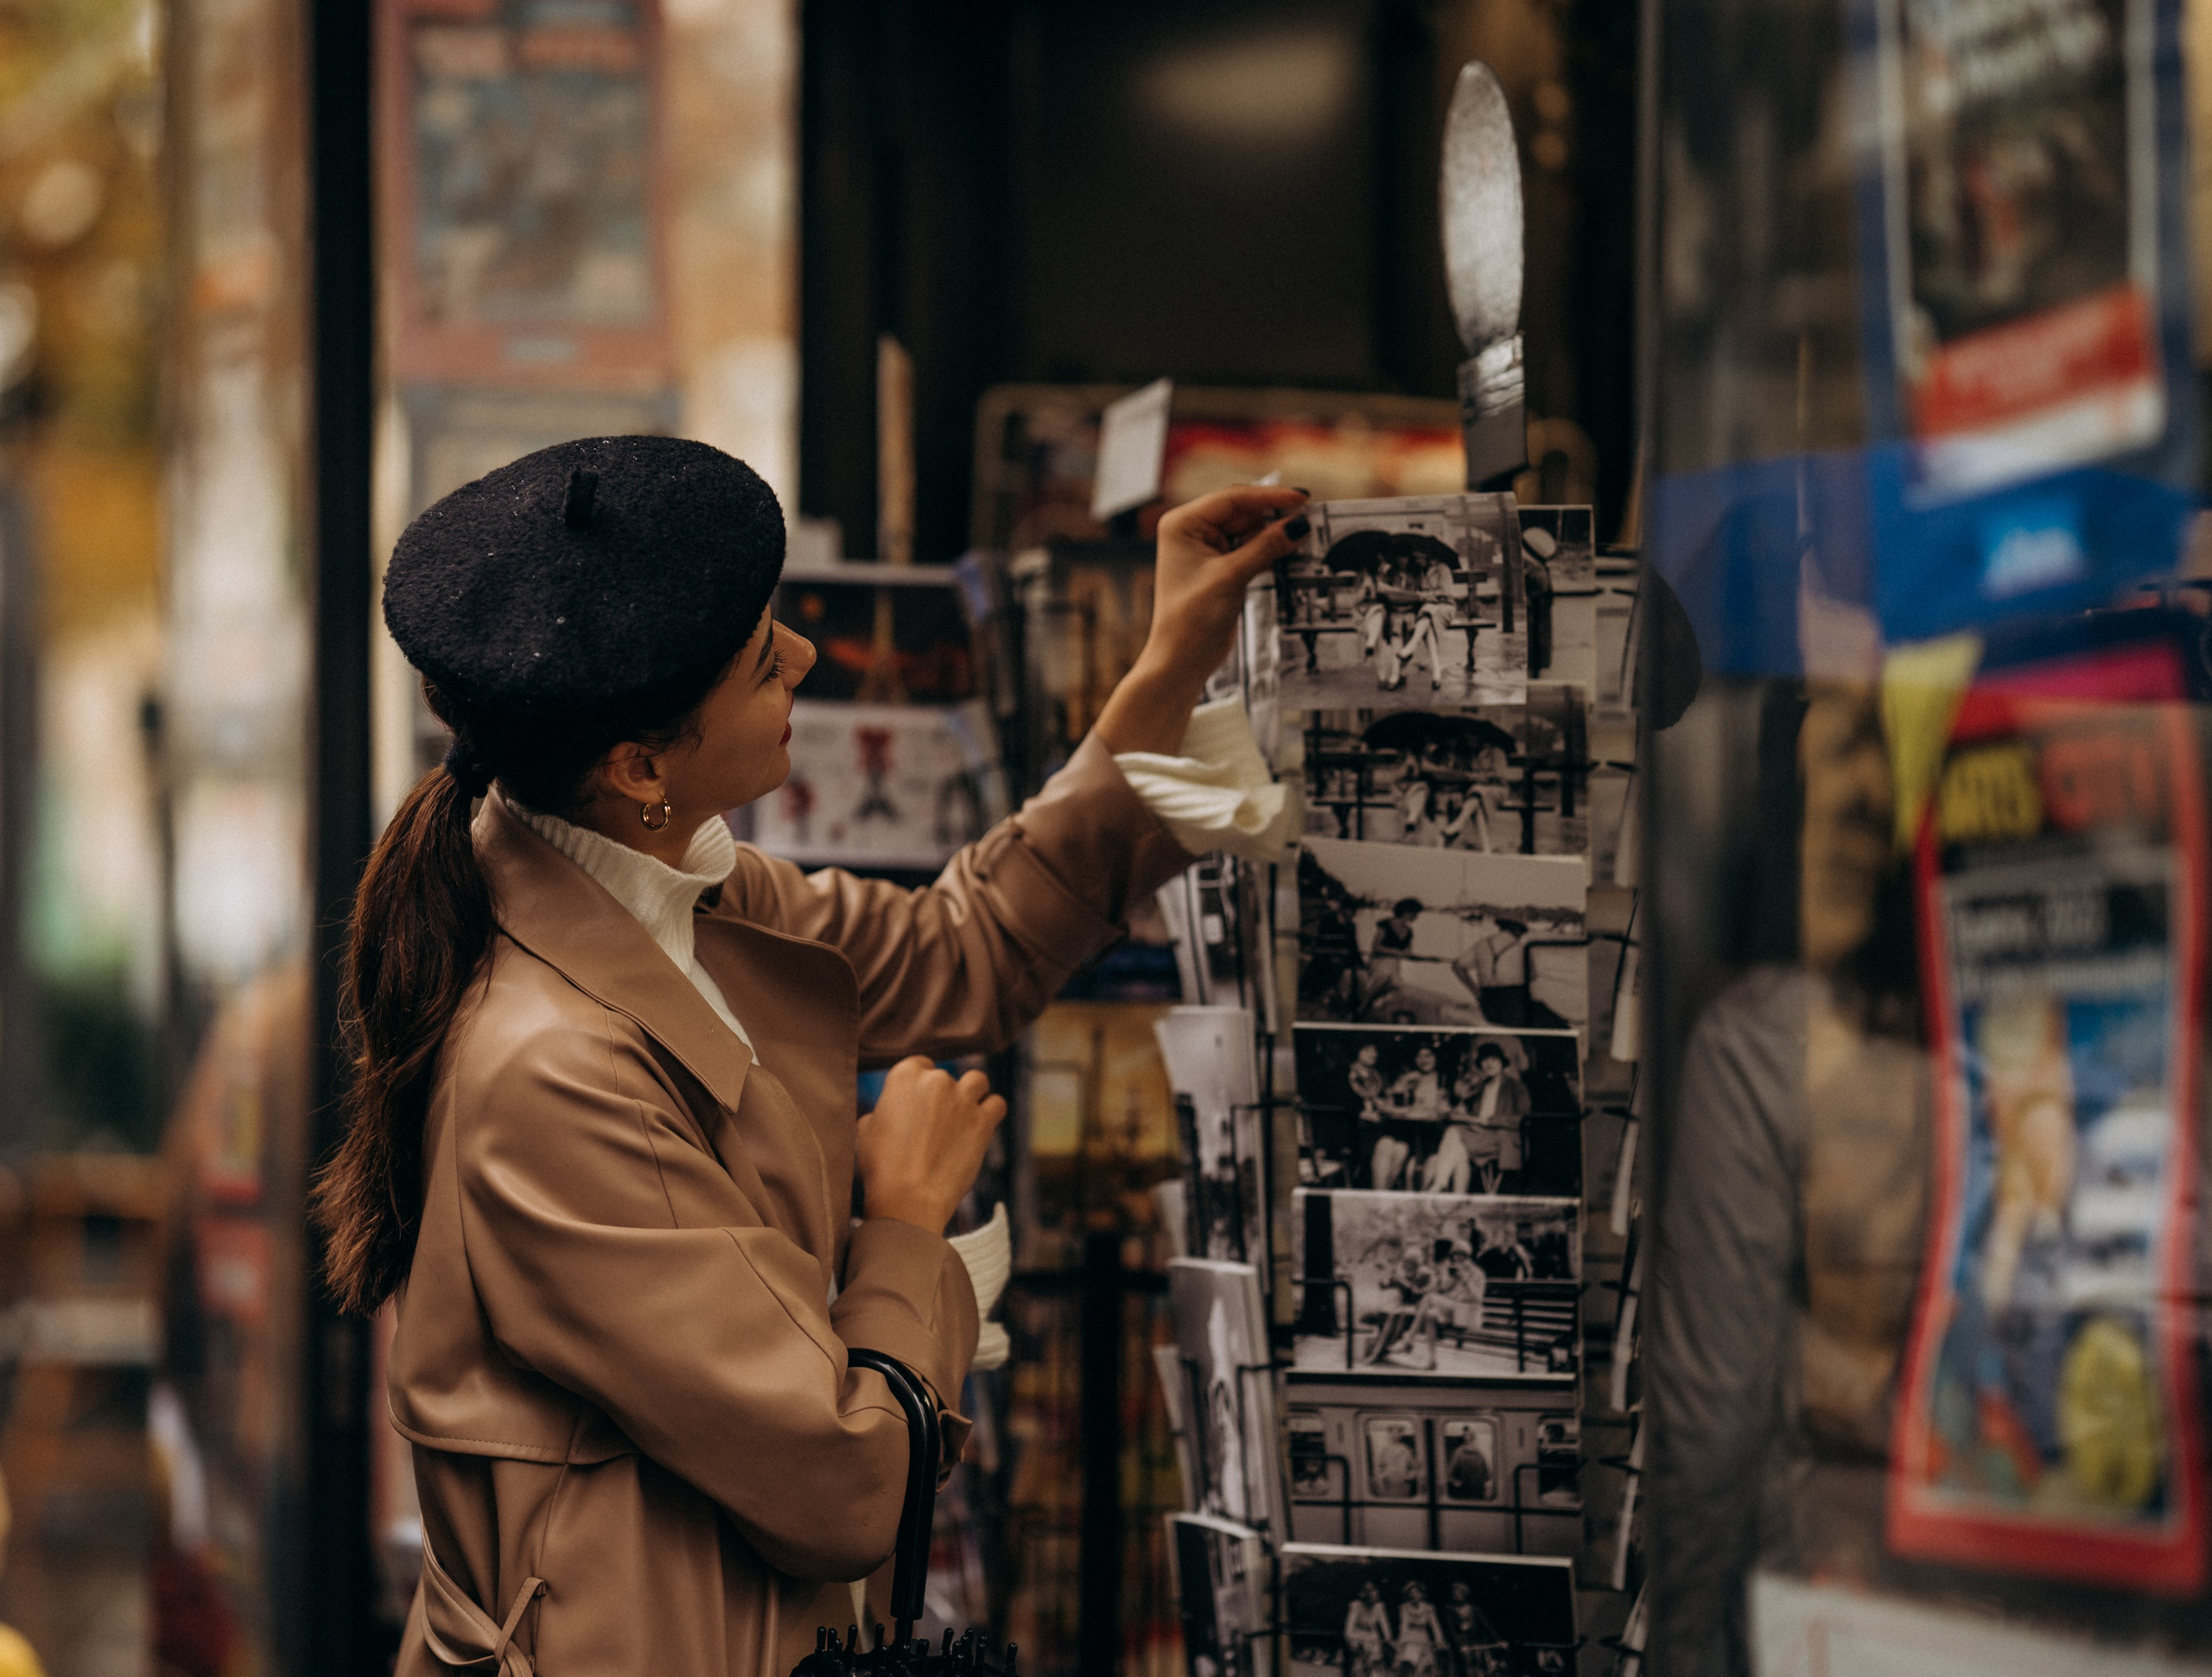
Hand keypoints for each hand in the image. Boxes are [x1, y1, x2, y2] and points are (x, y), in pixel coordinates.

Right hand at [855, 1058, 1007, 1233]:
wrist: (908, 1198)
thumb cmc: (882, 1167)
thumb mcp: (866, 1130)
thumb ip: (884, 1110)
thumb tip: (892, 1113)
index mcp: (904, 1076)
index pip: (920, 1064)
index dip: (921, 1085)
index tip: (920, 1103)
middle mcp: (936, 1080)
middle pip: (946, 1077)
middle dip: (943, 1095)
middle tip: (936, 1123)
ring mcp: (963, 1099)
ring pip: (977, 1081)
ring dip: (972, 1094)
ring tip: (963, 1117)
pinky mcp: (983, 1121)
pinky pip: (997, 1104)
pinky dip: (991, 1111)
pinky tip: (983, 1125)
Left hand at [1094, 484, 1309, 754]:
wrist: (1182, 660)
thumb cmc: (1191, 621)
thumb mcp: (1230, 578)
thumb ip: (1265, 548)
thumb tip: (1298, 524)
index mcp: (1184, 524)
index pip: (1232, 499)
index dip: (1269, 497)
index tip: (1301, 499)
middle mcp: (1193, 531)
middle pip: (1243, 512)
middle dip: (1274, 516)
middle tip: (1310, 518)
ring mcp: (1207, 549)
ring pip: (1250, 531)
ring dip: (1275, 535)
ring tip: (1305, 537)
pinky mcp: (1221, 567)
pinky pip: (1251, 549)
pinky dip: (1270, 551)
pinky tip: (1291, 552)